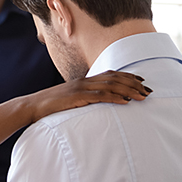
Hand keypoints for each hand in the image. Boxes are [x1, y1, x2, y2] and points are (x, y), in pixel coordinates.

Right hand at [25, 71, 149, 122]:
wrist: (32, 107)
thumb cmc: (50, 106)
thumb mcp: (69, 100)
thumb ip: (83, 99)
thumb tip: (95, 104)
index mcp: (83, 81)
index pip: (110, 74)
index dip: (127, 76)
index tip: (141, 80)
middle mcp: (84, 81)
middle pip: (114, 78)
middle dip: (133, 83)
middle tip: (148, 90)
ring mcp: (81, 88)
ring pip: (110, 85)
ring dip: (129, 90)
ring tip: (143, 96)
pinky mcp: (77, 97)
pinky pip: (100, 96)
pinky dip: (115, 97)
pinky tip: (126, 101)